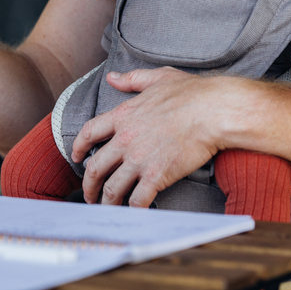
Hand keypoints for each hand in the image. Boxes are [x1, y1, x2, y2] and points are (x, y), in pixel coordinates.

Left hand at [71, 67, 225, 207]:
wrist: (213, 111)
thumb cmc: (191, 93)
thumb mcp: (158, 78)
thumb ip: (131, 79)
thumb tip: (112, 77)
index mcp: (123, 116)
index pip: (89, 133)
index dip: (78, 148)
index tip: (77, 157)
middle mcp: (126, 139)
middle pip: (96, 167)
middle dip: (88, 184)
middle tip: (89, 194)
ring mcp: (140, 159)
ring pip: (112, 188)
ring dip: (106, 202)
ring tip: (107, 209)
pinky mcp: (157, 176)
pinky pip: (138, 199)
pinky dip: (133, 210)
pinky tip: (134, 212)